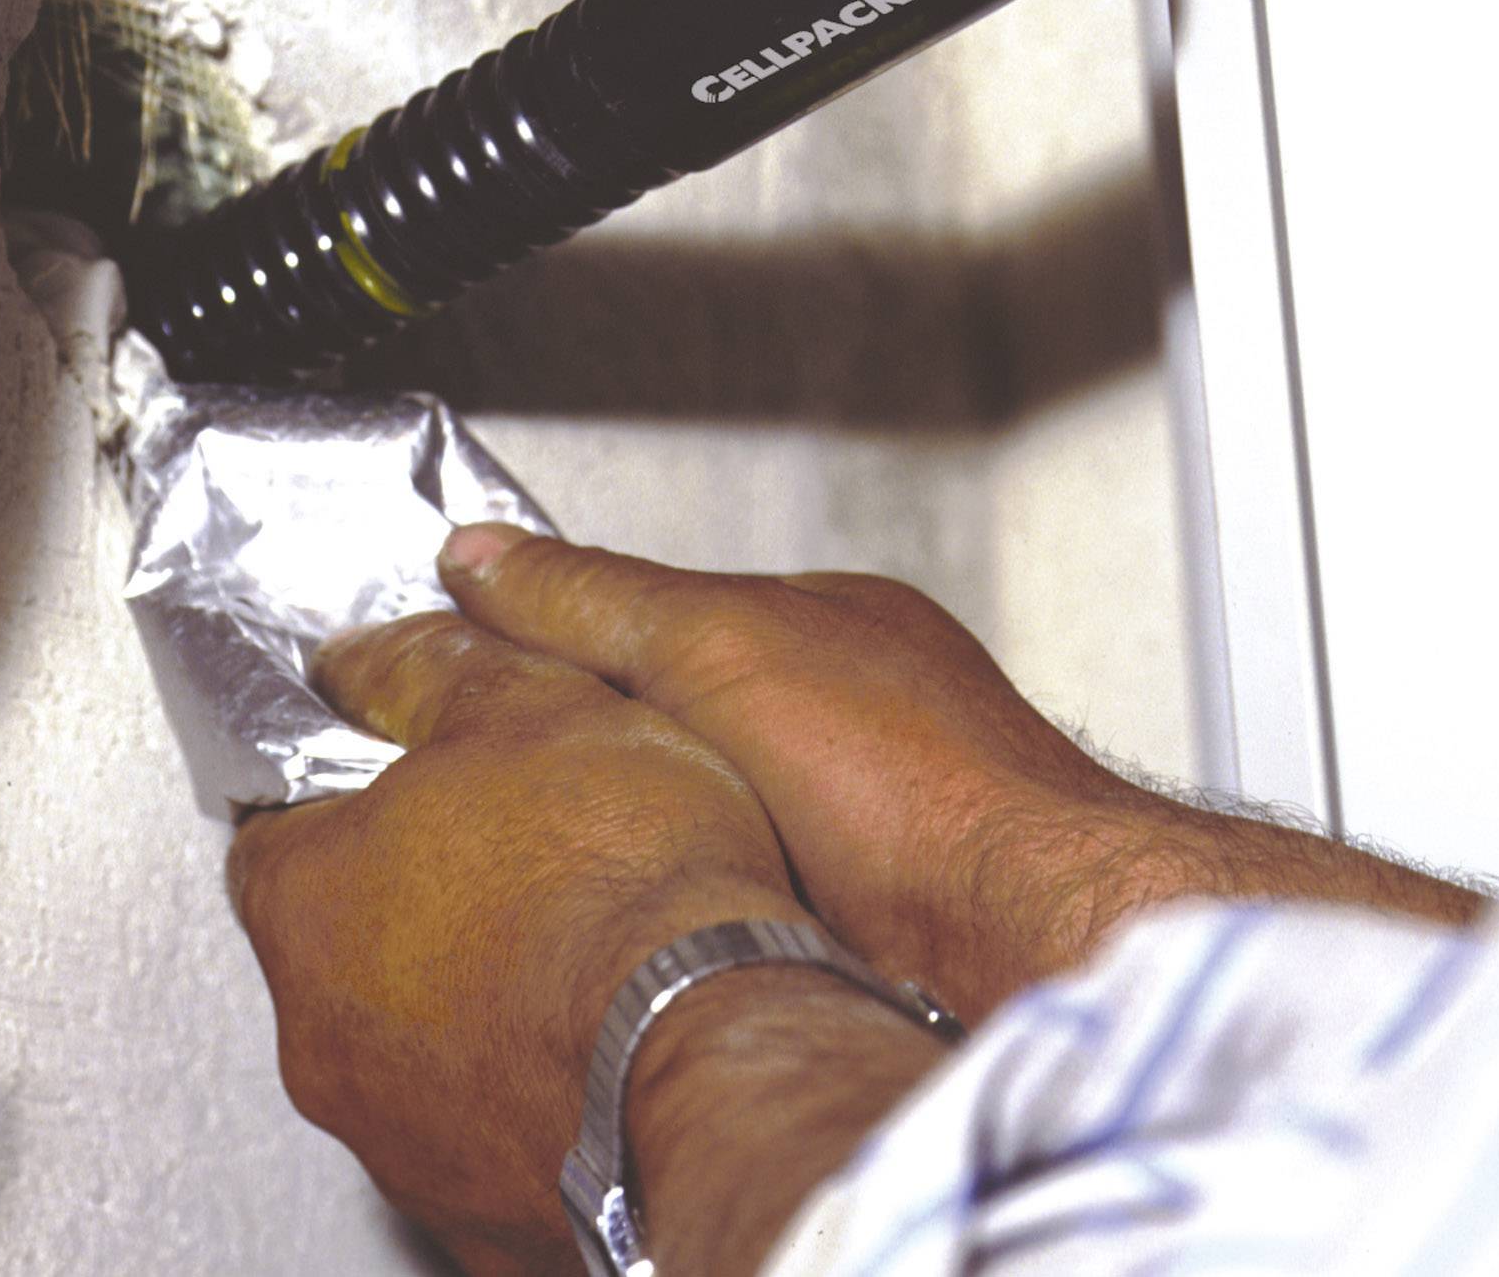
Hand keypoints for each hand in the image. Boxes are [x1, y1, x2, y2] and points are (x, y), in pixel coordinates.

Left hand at [226, 609, 813, 1275]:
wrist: (723, 1048)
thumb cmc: (620, 878)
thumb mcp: (523, 701)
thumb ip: (424, 668)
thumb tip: (362, 657)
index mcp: (307, 902)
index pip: (276, 826)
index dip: (350, 784)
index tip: (414, 772)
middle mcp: (325, 1038)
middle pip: (349, 938)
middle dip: (427, 892)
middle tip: (525, 847)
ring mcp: (402, 1140)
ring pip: (420, 1041)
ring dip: (482, 993)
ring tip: (586, 942)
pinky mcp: (486, 1215)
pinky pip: (495, 1127)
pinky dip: (536, 1082)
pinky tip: (608, 1034)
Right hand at [440, 526, 1482, 1020]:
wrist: (1017, 945)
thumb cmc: (915, 783)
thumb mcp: (713, 647)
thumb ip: (594, 599)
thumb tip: (482, 552)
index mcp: (819, 624)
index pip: (658, 609)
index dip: (567, 639)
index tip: (489, 662)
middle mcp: (849, 713)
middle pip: (675, 716)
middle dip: (599, 749)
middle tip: (519, 787)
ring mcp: (861, 818)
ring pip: (699, 809)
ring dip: (643, 830)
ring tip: (576, 863)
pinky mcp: (860, 917)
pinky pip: (733, 889)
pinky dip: (690, 896)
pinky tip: (659, 921)